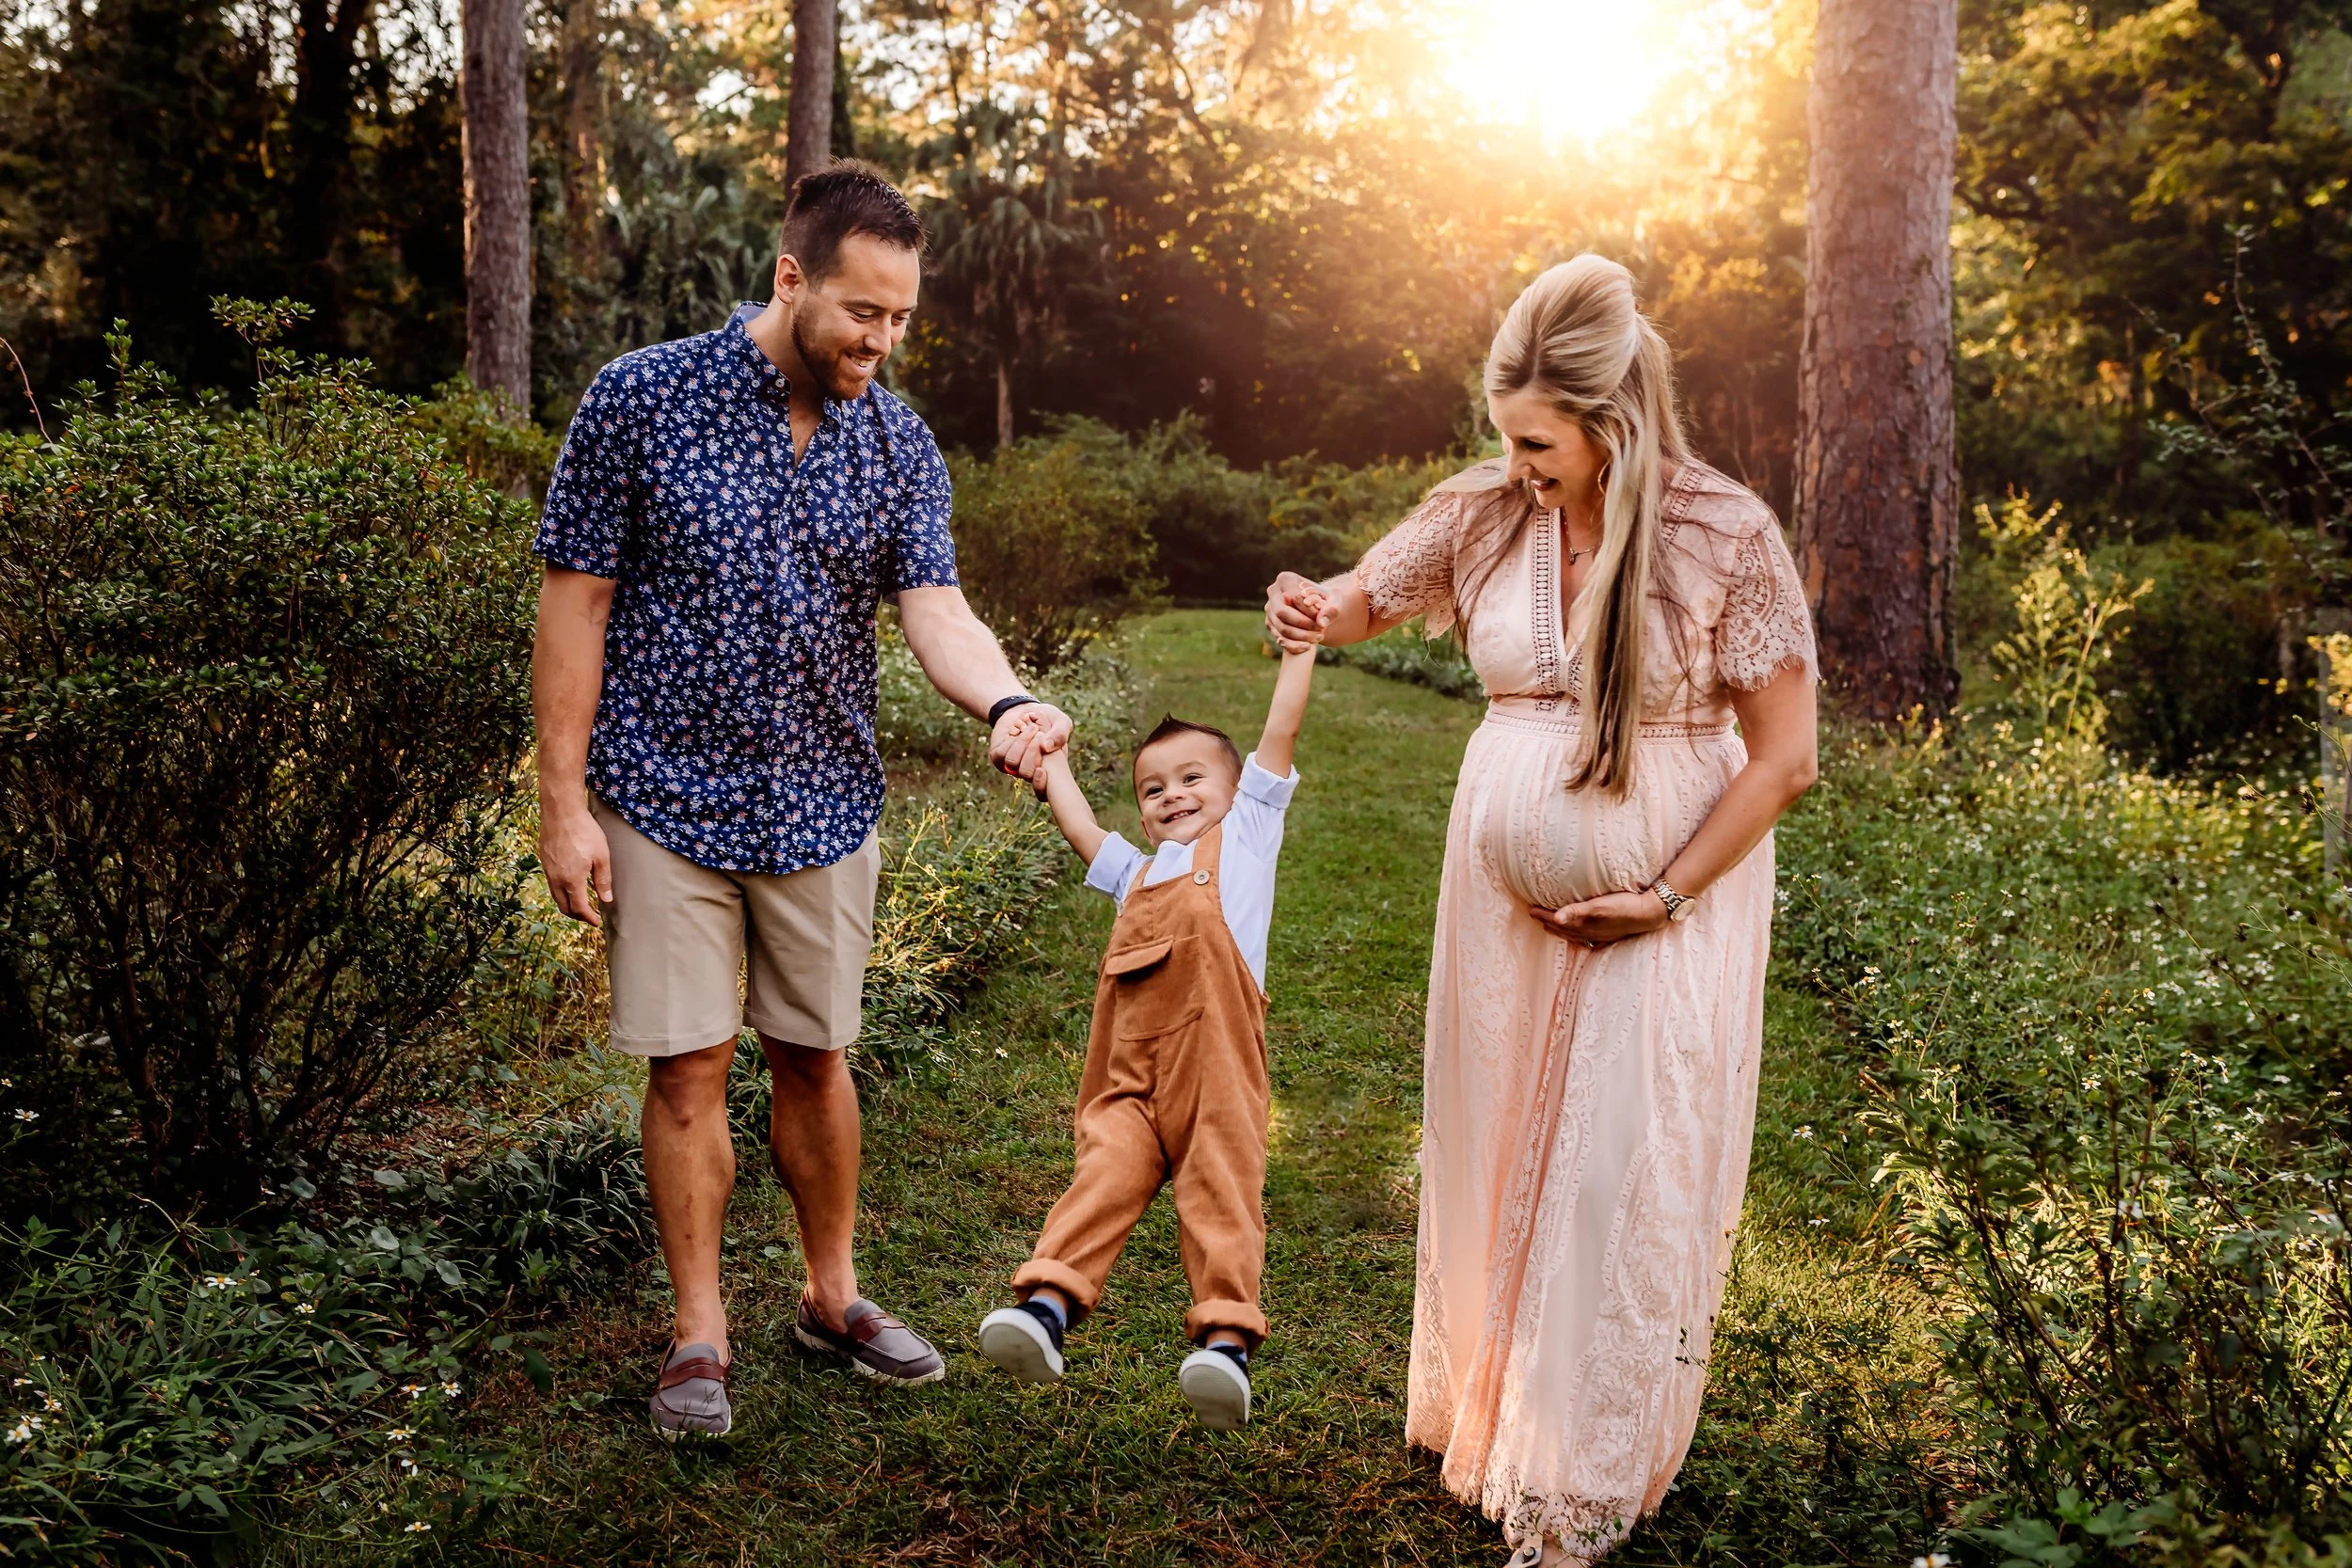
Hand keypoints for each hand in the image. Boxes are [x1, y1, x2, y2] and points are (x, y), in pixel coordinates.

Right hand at [540, 803, 614, 926]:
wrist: (561, 812)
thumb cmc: (585, 831)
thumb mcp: (601, 856)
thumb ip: (603, 880)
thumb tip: (606, 899)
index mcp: (572, 880)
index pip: (579, 908)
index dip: (589, 918)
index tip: (597, 921)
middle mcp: (556, 879)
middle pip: (564, 907)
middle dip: (577, 915)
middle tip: (589, 915)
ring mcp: (548, 870)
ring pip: (556, 896)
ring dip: (568, 904)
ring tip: (581, 903)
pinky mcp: (544, 861)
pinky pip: (552, 884)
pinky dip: (562, 892)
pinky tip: (571, 886)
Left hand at [988, 702, 1071, 784]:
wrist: (1025, 709)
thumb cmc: (1048, 719)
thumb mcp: (1061, 722)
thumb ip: (1060, 734)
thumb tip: (1045, 748)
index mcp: (1047, 772)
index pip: (1041, 793)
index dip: (1040, 786)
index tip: (1042, 770)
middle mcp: (1028, 773)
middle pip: (1026, 773)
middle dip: (1032, 751)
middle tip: (1039, 733)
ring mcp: (1012, 766)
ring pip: (1012, 762)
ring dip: (1022, 741)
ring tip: (1032, 728)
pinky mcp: (998, 756)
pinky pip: (1001, 753)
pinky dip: (1012, 739)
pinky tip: (1018, 730)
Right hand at [1264, 571, 1331, 652]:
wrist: (1319, 607)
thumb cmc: (1327, 599)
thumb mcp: (1335, 600)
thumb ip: (1331, 609)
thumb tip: (1321, 622)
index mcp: (1285, 579)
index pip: (1293, 597)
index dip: (1308, 610)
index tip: (1322, 619)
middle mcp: (1273, 592)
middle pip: (1282, 613)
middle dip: (1303, 624)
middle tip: (1320, 631)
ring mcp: (1269, 609)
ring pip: (1281, 628)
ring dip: (1301, 636)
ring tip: (1319, 638)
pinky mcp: (1270, 624)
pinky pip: (1280, 638)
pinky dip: (1294, 645)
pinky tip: (1308, 647)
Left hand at [1531, 889, 1669, 946]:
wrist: (1650, 913)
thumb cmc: (1625, 906)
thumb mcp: (1599, 906)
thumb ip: (1576, 912)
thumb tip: (1556, 918)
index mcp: (1585, 925)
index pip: (1558, 921)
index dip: (1544, 916)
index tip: (1531, 910)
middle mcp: (1591, 932)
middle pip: (1564, 930)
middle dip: (1549, 923)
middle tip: (1536, 917)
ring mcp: (1601, 935)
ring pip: (1575, 934)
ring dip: (1561, 930)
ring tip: (1551, 925)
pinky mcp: (1610, 933)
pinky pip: (1587, 937)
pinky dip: (1578, 936)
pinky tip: (1581, 936)